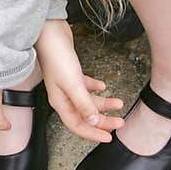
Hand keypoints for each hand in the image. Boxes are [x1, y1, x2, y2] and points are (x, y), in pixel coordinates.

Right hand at [35, 18, 125, 143]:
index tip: (108, 138)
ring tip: (118, 103)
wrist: (50, 31)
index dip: (93, 133)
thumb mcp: (73, 83)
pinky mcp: (71, 73)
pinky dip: (95, 88)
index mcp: (60, 102)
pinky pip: (85, 86)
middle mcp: (63, 97)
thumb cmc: (57, 57)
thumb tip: (93, 123)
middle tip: (120, 122)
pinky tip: (103, 86)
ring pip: (88, 101)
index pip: (77, 126)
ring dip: (103, 103)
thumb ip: (84, 104)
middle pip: (85, 115)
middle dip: (103, 120)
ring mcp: (67, 85)